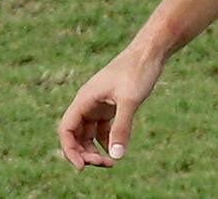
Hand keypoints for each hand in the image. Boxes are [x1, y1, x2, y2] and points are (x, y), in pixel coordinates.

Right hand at [58, 50, 161, 169]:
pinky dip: (107, 140)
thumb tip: (115, 156)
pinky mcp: (112, 105)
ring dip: (95, 149)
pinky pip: (103, 128)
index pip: (66, 130)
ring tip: (111, 163)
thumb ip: (122, 127)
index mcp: (85, 99)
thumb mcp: (130, 100)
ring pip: (89, 133)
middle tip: (104, 164)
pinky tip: (117, 150)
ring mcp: (99, 104)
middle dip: (85, 152)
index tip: (82, 166)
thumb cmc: (138, 70)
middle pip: (76, 135)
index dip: (70, 150)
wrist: (151, 51)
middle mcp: (88, 102)